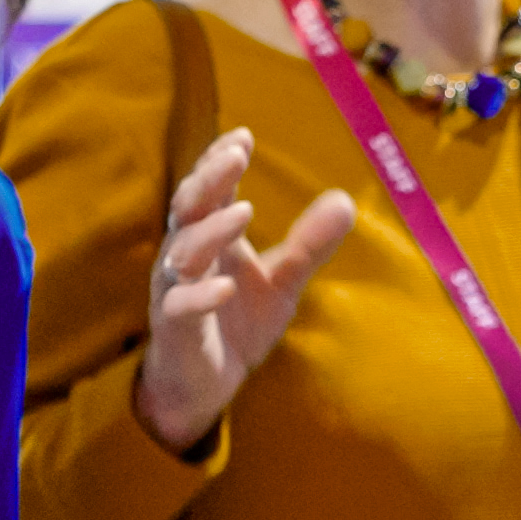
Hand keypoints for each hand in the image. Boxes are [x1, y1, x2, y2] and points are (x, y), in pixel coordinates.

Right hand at [131, 128, 355, 454]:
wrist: (205, 383)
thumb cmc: (236, 322)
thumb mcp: (281, 282)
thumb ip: (307, 244)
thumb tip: (345, 200)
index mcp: (209, 236)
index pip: (209, 189)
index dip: (220, 161)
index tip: (243, 137)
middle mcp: (186, 254)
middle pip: (189, 207)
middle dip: (209, 179)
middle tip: (234, 155)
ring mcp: (175, 289)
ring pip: (184, 252)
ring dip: (212, 231)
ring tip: (243, 212)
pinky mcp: (175, 327)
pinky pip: (181, 306)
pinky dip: (202, 295)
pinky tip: (225, 286)